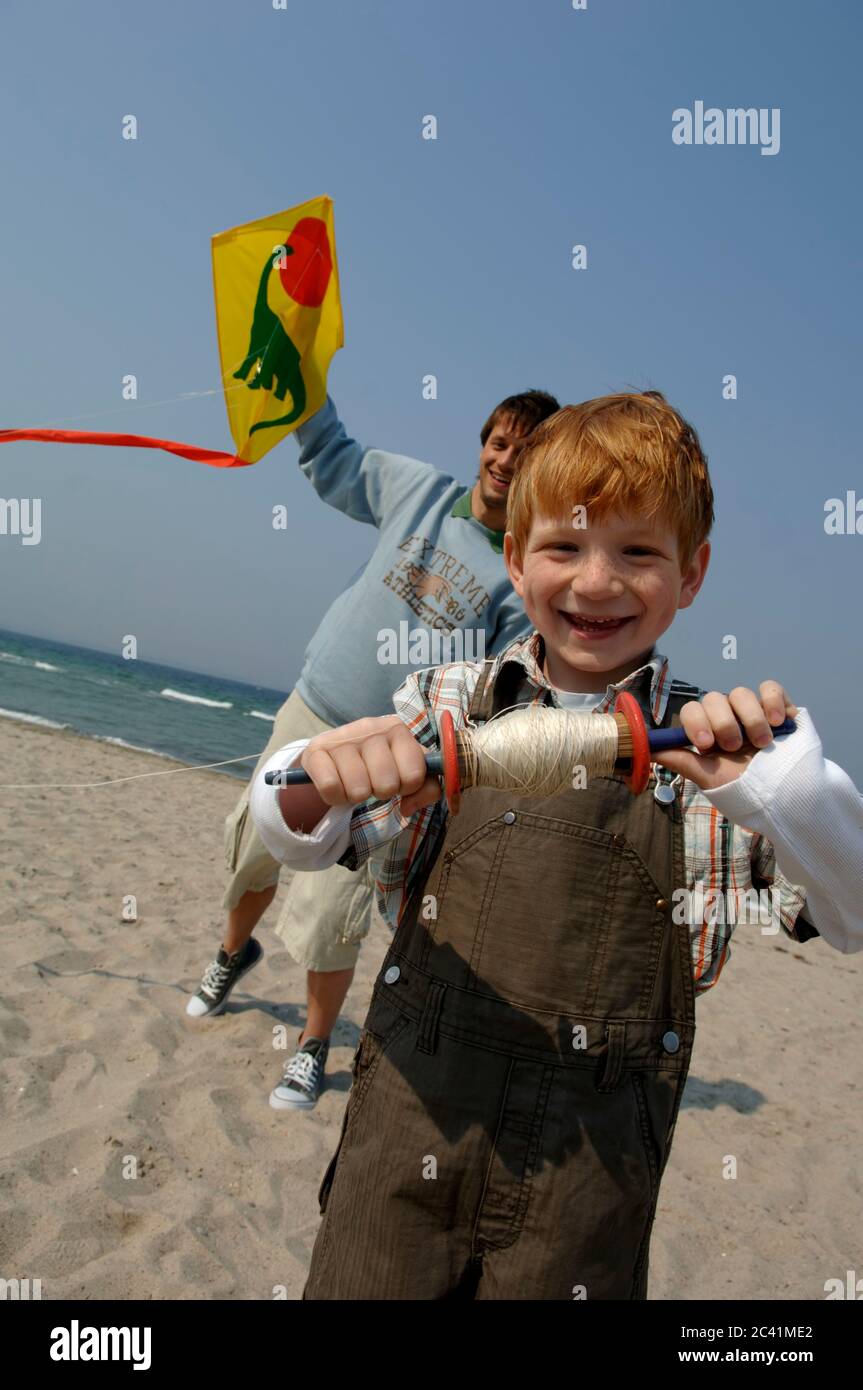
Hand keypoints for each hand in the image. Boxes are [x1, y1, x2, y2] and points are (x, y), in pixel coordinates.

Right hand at [301, 714, 441, 814]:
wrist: (332, 755)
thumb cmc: (375, 763)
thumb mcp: (405, 769)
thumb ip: (425, 787)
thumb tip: (409, 807)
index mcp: (397, 730)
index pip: (414, 774)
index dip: (407, 787)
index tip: (399, 782)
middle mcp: (370, 727)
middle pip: (386, 784)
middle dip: (380, 793)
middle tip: (372, 783)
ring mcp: (341, 737)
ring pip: (358, 789)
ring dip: (356, 797)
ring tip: (353, 783)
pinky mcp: (316, 750)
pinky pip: (330, 787)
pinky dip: (335, 797)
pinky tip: (337, 784)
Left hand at [652, 681, 797, 791]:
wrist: (787, 798)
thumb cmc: (746, 791)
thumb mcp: (709, 778)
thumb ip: (680, 760)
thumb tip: (646, 749)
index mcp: (709, 732)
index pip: (693, 710)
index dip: (696, 722)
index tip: (706, 744)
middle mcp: (729, 718)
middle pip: (714, 698)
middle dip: (723, 724)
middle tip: (735, 748)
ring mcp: (754, 711)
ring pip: (741, 693)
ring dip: (750, 720)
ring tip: (761, 744)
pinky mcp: (780, 707)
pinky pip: (770, 688)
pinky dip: (773, 701)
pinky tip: (778, 722)